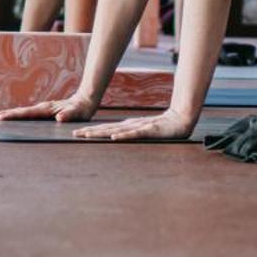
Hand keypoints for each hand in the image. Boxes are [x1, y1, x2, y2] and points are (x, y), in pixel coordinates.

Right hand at [0, 93, 99, 123]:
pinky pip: (28, 114)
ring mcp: (42, 109)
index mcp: (46, 109)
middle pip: (21, 111)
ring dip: (9, 114)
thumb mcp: (77, 113)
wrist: (85, 100)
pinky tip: (12, 118)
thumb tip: (59, 118)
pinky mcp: (43, 111)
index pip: (26, 113)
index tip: (1, 117)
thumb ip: (69, 115)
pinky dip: (17, 116)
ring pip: (23, 112)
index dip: (14, 116)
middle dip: (6, 114)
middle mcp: (41, 108)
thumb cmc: (81, 109)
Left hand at [75, 110, 195, 142]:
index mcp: (128, 125)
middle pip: (107, 128)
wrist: (181, 119)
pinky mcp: (150, 130)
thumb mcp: (142, 128)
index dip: (92, 130)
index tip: (77, 132)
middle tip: (75, 133)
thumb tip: (116, 134)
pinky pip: (135, 134)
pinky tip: (114, 137)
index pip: (106, 128)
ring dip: (101, 133)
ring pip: (117, 130)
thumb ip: (130, 131)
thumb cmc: (163, 126)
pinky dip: (124, 136)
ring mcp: (140, 127)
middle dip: (90, 131)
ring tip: (87, 135)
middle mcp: (131, 125)